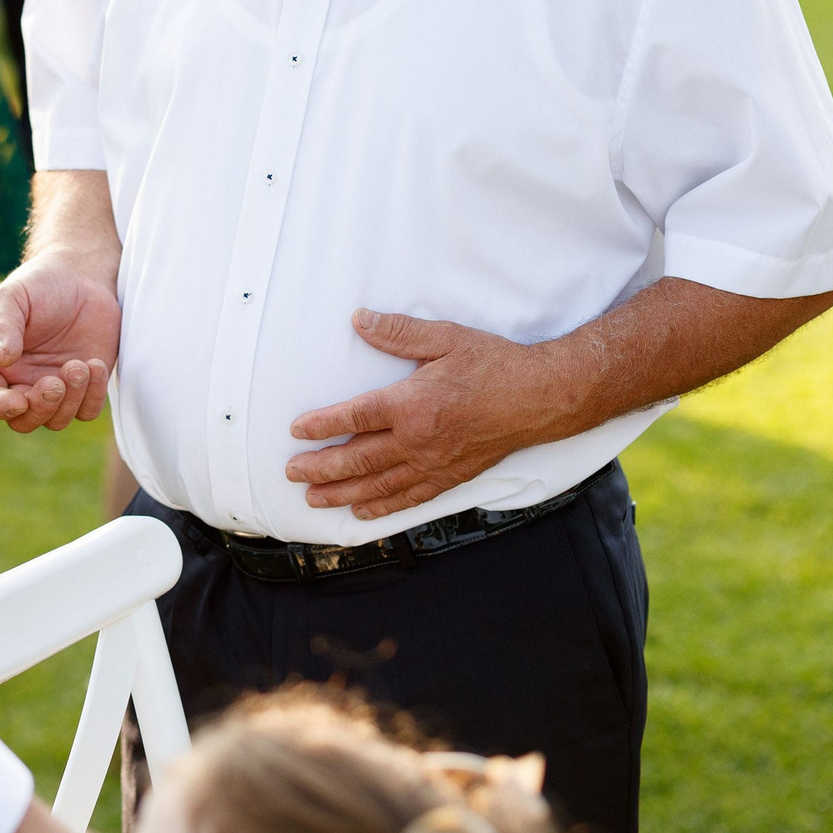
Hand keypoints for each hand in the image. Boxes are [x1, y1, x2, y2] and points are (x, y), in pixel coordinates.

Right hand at [0, 253, 119, 431]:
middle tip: (55, 382)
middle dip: (39, 408)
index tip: (18, 401)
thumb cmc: (39, 285)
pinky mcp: (84, 387)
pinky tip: (95, 365)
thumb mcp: (14, 297)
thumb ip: (3, 327)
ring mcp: (54, 388)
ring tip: (80, 365)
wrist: (81, 277)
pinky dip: (92, 396)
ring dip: (69, 400)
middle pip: (22, 421)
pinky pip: (87, 411)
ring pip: (56, 420)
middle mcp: (21, 382)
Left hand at [284, 310, 581, 521]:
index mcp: (412, 404)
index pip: (355, 417)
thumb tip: (360, 320)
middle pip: (358, 460)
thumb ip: (398, 332)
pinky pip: (409, 498)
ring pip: (378, 486)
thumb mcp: (446, 338)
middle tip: (292, 473)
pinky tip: (363, 513)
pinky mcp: (450, 477)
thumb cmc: (494, 365)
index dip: (322, 425)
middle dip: (321, 468)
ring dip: (342, 494)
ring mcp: (434, 463)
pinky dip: (382, 508)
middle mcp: (418, 440)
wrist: (539, 398)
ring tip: (314, 499)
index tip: (297, 430)